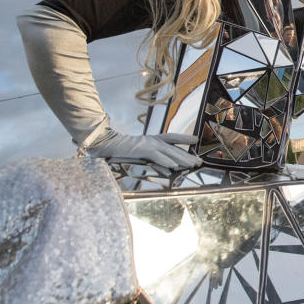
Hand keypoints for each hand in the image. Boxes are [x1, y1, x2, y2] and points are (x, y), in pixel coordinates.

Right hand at [86, 128, 200, 173]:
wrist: (104, 143)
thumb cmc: (119, 149)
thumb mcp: (137, 151)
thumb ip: (149, 154)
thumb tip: (161, 161)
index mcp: (151, 139)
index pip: (171, 137)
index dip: (184, 138)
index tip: (196, 139)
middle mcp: (152, 139)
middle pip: (174, 148)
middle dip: (187, 155)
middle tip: (199, 161)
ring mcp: (147, 143)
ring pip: (169, 152)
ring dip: (181, 159)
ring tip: (192, 164)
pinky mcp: (141, 149)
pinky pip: (156, 156)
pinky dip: (165, 161)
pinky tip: (174, 166)